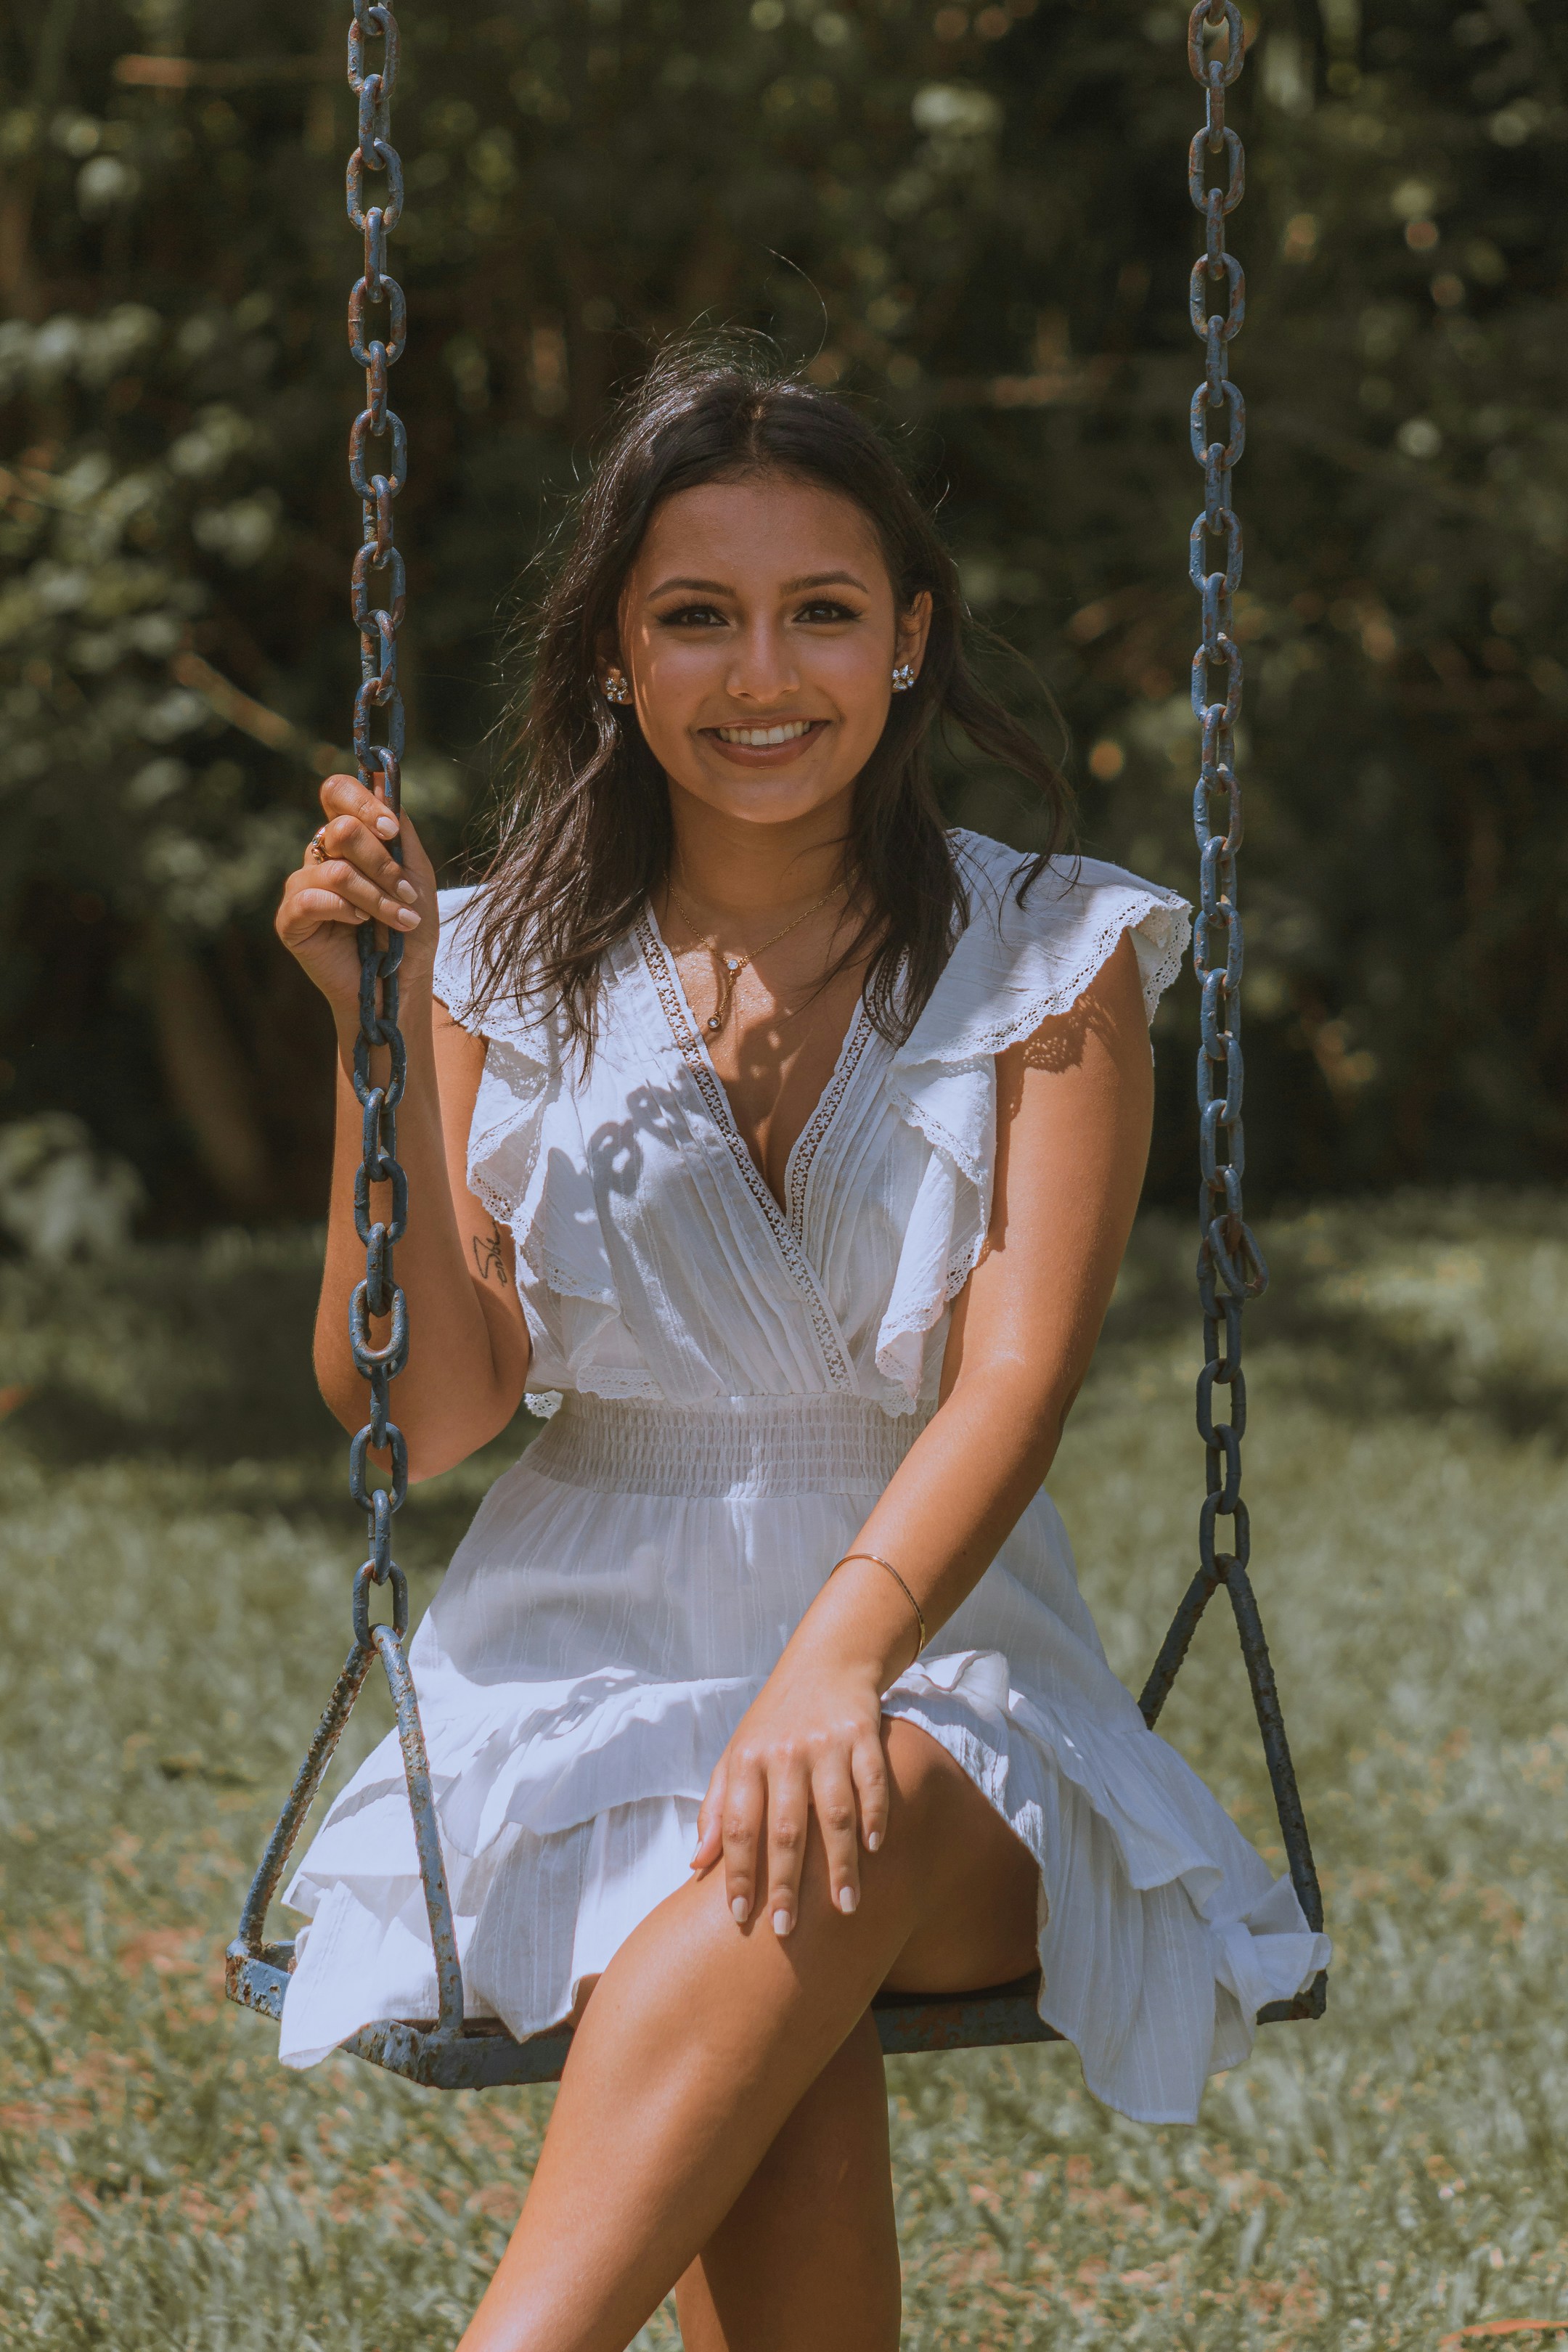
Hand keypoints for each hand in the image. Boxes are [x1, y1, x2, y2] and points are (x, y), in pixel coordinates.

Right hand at [275, 774, 438, 1015]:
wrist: (400, 984)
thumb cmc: (409, 930)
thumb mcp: (416, 874)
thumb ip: (399, 828)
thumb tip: (382, 774)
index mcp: (347, 837)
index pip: (337, 792)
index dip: (363, 804)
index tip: (391, 831)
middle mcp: (320, 855)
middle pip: (341, 829)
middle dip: (383, 864)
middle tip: (407, 894)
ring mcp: (302, 885)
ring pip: (336, 870)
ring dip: (377, 897)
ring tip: (401, 921)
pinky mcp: (290, 919)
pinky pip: (312, 898)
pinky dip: (346, 911)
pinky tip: (361, 926)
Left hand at [690, 1655, 888, 1935]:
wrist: (826, 1663)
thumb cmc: (773, 1723)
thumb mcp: (736, 1757)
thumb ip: (716, 1809)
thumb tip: (695, 1865)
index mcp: (746, 1761)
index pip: (736, 1826)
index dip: (737, 1873)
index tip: (739, 1918)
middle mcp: (783, 1753)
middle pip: (784, 1829)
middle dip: (786, 1884)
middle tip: (788, 1931)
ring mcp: (825, 1743)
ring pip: (833, 1812)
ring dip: (840, 1863)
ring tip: (846, 1906)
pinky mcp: (862, 1732)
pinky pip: (870, 1780)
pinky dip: (874, 1815)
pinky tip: (875, 1848)